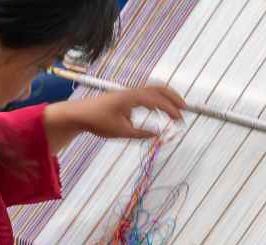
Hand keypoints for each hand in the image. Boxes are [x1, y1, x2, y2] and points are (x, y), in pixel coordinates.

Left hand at [44, 86, 186, 151]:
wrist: (79, 114)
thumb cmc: (97, 121)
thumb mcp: (120, 132)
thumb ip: (141, 134)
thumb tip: (158, 135)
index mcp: (132, 98)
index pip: (158, 101)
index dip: (171, 110)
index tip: (180, 120)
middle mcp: (132, 92)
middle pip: (159, 89)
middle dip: (174, 98)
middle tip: (185, 109)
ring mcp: (129, 93)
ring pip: (153, 90)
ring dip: (167, 97)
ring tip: (176, 109)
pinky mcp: (126, 97)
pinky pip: (146, 94)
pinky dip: (157, 99)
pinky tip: (159, 110)